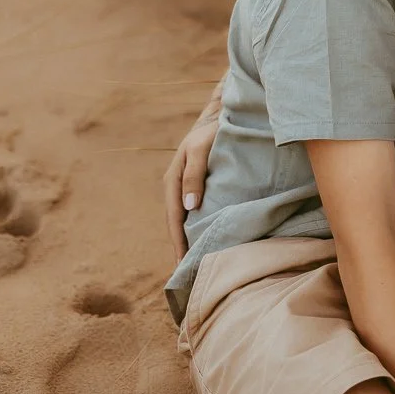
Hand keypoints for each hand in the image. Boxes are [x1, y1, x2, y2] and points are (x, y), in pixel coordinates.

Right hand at [164, 114, 217, 258]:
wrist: (221, 117)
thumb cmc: (212, 131)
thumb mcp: (202, 148)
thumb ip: (195, 174)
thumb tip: (190, 207)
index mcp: (173, 181)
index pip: (175, 219)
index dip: (178, 243)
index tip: (183, 265)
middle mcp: (177, 188)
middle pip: (178, 225)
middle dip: (182, 249)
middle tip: (189, 276)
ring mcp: (186, 189)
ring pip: (186, 221)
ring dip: (190, 241)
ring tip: (198, 266)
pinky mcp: (199, 189)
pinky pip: (196, 214)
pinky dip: (199, 229)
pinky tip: (207, 241)